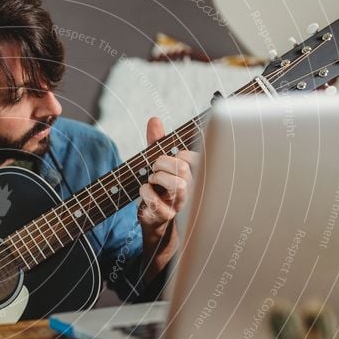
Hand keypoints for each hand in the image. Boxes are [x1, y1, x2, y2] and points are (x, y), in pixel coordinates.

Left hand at [137, 117, 200, 281]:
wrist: (154, 219)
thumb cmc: (159, 188)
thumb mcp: (158, 163)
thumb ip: (157, 142)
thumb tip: (154, 119)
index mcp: (193, 175)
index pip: (190, 157)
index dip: (174, 156)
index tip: (167, 161)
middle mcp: (191, 189)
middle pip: (183, 167)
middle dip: (162, 163)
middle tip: (155, 170)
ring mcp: (180, 204)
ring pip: (177, 184)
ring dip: (157, 178)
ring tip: (152, 181)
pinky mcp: (165, 215)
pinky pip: (154, 198)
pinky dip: (145, 191)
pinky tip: (145, 193)